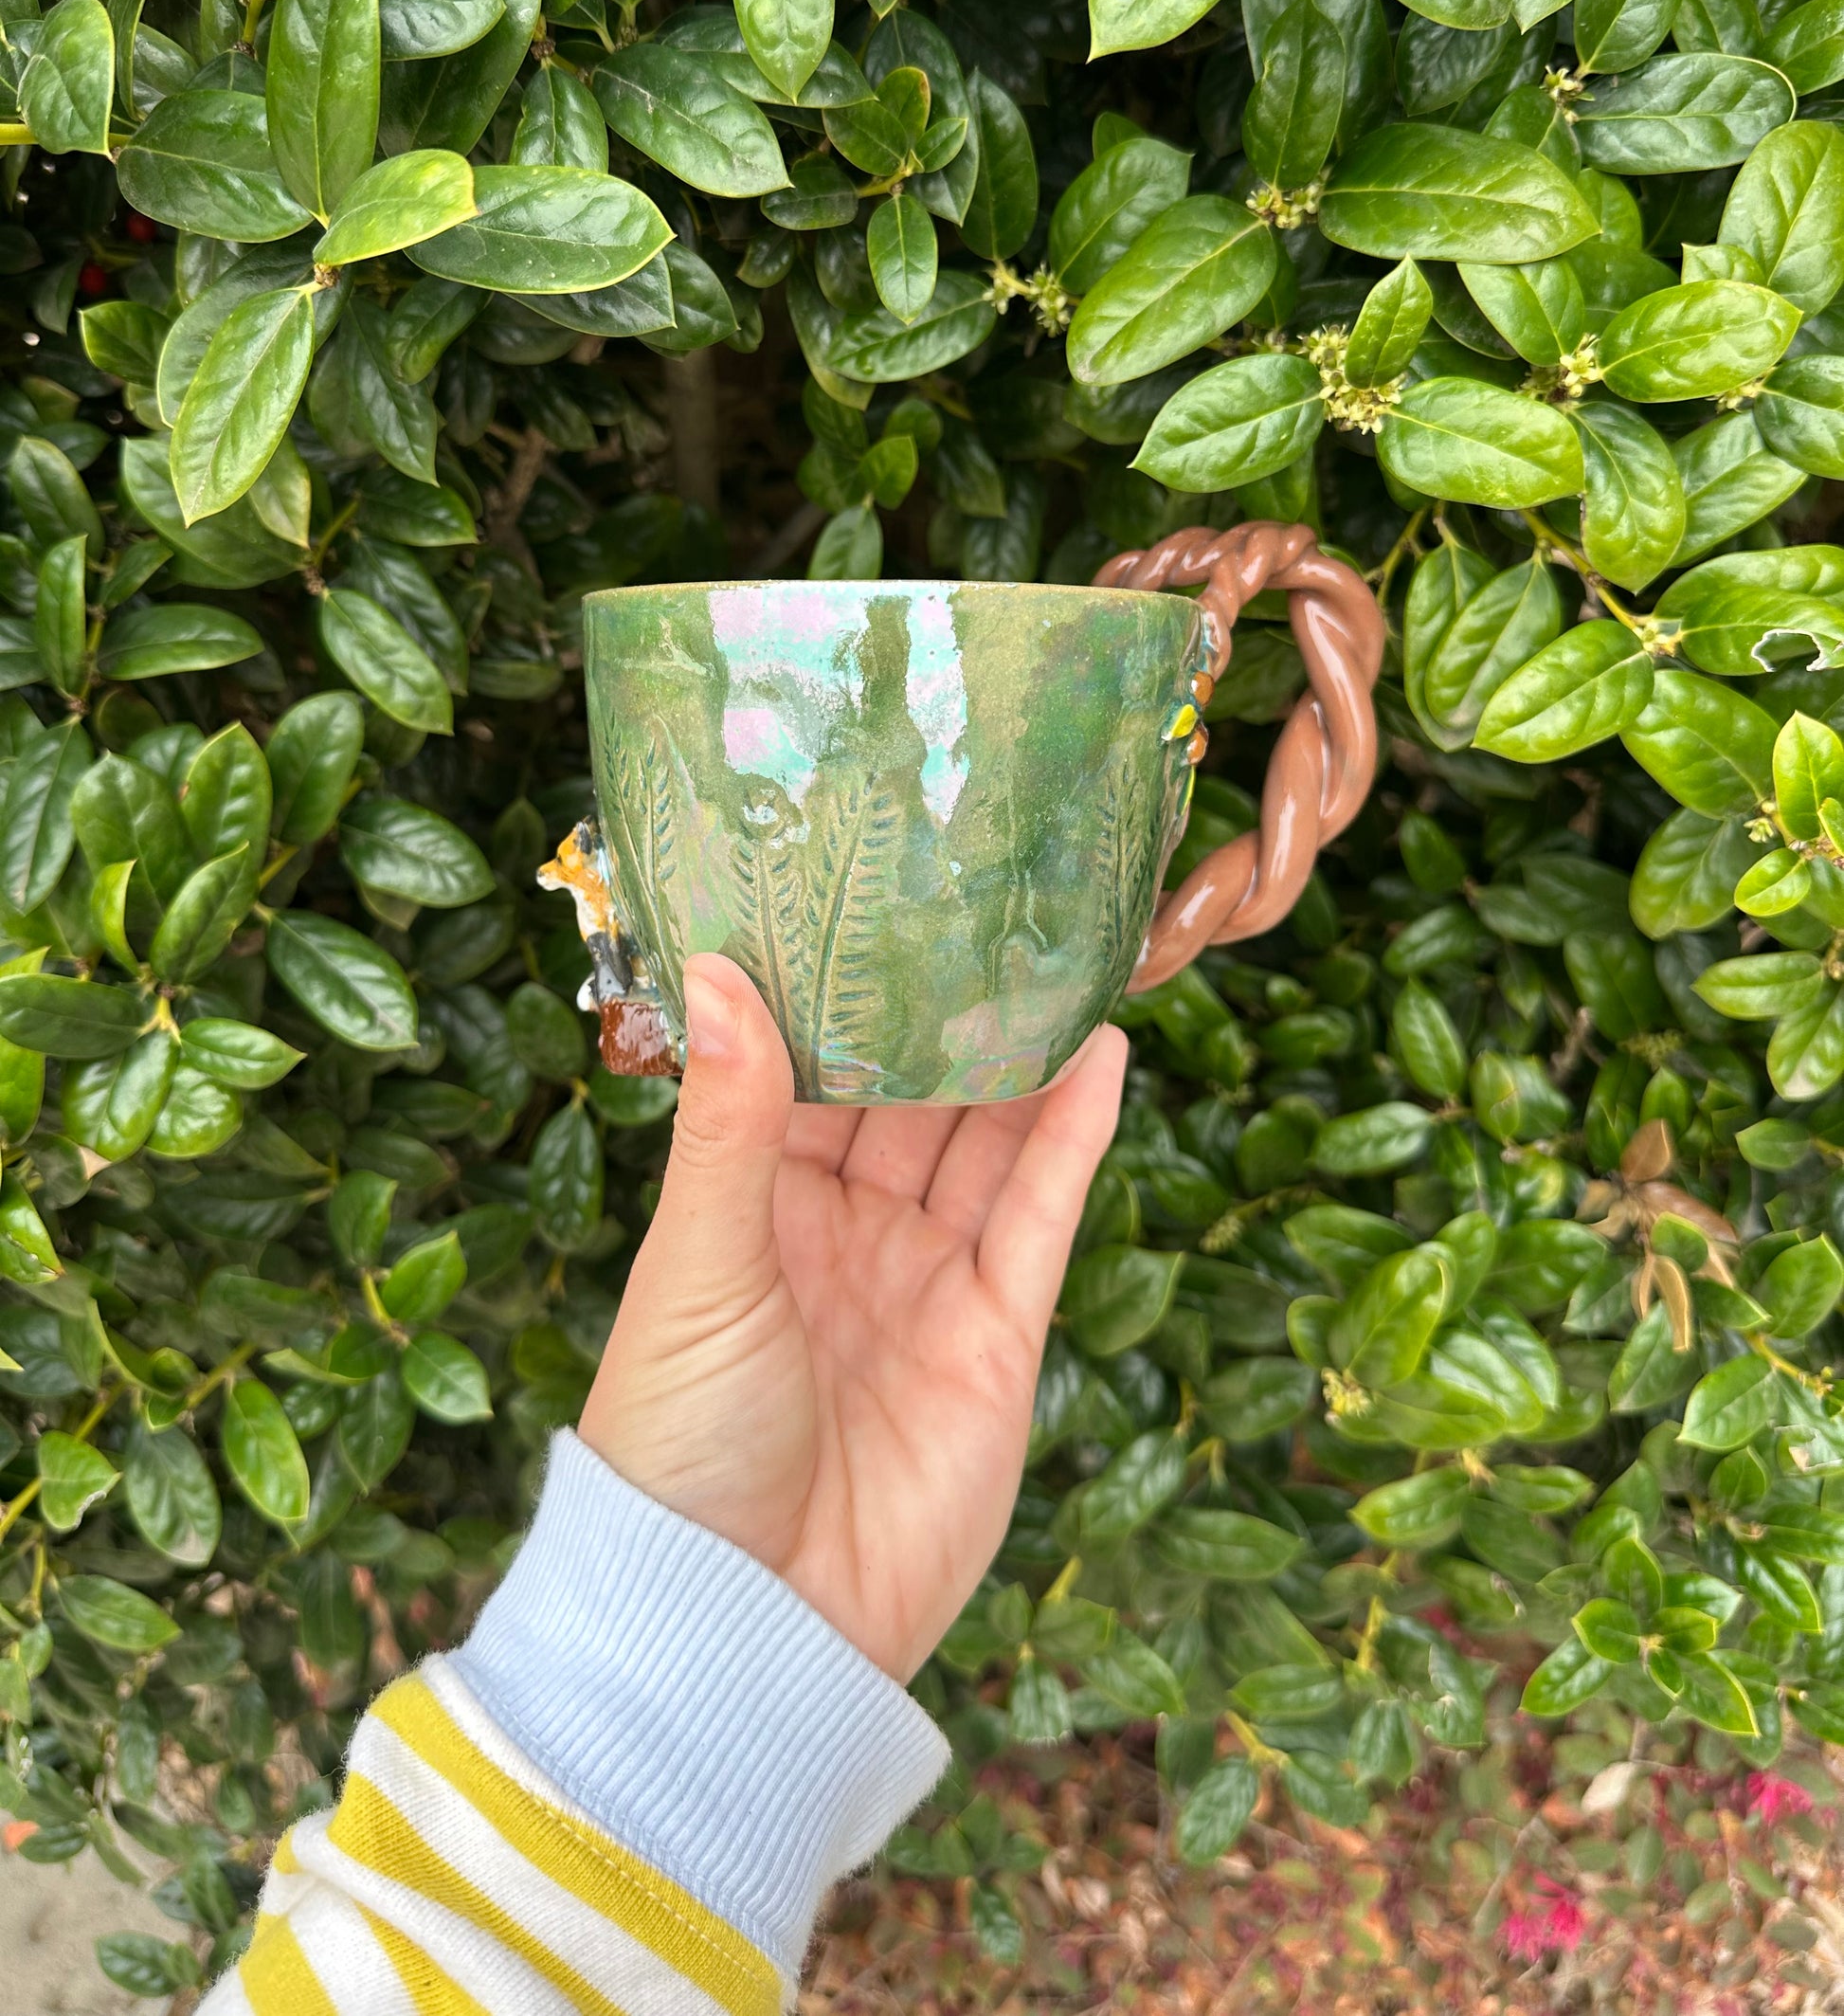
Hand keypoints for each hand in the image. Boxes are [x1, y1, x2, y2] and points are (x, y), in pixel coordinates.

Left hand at [579, 954, 1126, 1680]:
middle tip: (988, 898)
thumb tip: (721, 967)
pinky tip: (1099, 1052)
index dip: (840, 992)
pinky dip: (1071, 1137)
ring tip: (1061, 952)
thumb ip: (729, 1122)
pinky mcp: (996, 1339)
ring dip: (1020, 1058)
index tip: (869, 889)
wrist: (748, 1626)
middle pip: (909, 1100)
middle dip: (945, 1011)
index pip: (806, 1073)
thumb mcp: (699, 1266)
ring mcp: (923, 1284)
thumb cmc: (680, 1445)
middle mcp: (842, 1233)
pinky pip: (1039, 1218)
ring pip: (984, 1146)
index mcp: (751, 1207)